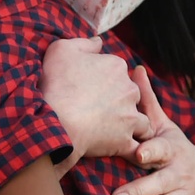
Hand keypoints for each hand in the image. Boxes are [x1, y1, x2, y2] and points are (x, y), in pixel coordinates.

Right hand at [41, 37, 152, 163]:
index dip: (103, 80)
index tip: (88, 89)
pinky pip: (136, 147)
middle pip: (131, 95)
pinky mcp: (125, 140)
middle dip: (120, 102)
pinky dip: (133, 151)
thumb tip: (99, 42)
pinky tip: (124, 152)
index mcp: (116, 66)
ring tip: (114, 132)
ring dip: (131, 125)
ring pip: (140, 120)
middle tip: (98, 111)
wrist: (54, 120)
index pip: (116, 71)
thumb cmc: (55, 84)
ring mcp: (130, 117)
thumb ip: (84, 43)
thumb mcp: (61, 50)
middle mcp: (129, 89)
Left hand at [112, 67, 194, 194]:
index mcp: (171, 151)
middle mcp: (178, 175)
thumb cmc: (175, 151)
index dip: (151, 151)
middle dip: (139, 190)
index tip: (140, 153)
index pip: (161, 150)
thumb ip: (146, 104)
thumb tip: (133, 68)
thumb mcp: (165, 128)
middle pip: (158, 183)